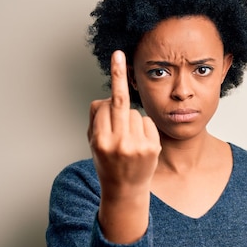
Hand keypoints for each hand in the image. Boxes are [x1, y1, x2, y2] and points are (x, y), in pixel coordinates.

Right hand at [87, 50, 160, 242]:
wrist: (126, 191)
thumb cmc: (107, 163)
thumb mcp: (93, 144)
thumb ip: (96, 120)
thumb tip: (106, 97)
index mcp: (101, 142)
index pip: (103, 108)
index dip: (105, 102)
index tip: (113, 64)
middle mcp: (119, 144)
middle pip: (119, 104)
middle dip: (118, 77)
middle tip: (119, 55)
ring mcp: (138, 146)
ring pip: (134, 113)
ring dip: (130, 119)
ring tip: (127, 140)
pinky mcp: (153, 147)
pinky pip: (146, 122)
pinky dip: (142, 127)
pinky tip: (139, 142)